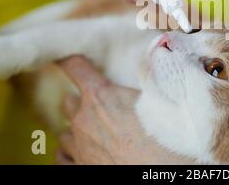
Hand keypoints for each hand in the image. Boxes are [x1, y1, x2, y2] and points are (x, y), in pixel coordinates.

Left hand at [55, 56, 193, 164]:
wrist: (156, 174)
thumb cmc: (165, 143)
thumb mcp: (163, 101)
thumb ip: (152, 78)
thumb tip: (159, 55)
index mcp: (101, 97)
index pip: (74, 66)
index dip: (71, 58)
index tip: (68, 56)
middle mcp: (83, 120)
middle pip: (69, 100)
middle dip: (82, 99)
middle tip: (101, 104)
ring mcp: (78, 147)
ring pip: (66, 131)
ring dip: (78, 128)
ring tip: (98, 132)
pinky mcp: (77, 169)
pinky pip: (63, 156)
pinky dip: (71, 151)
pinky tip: (84, 151)